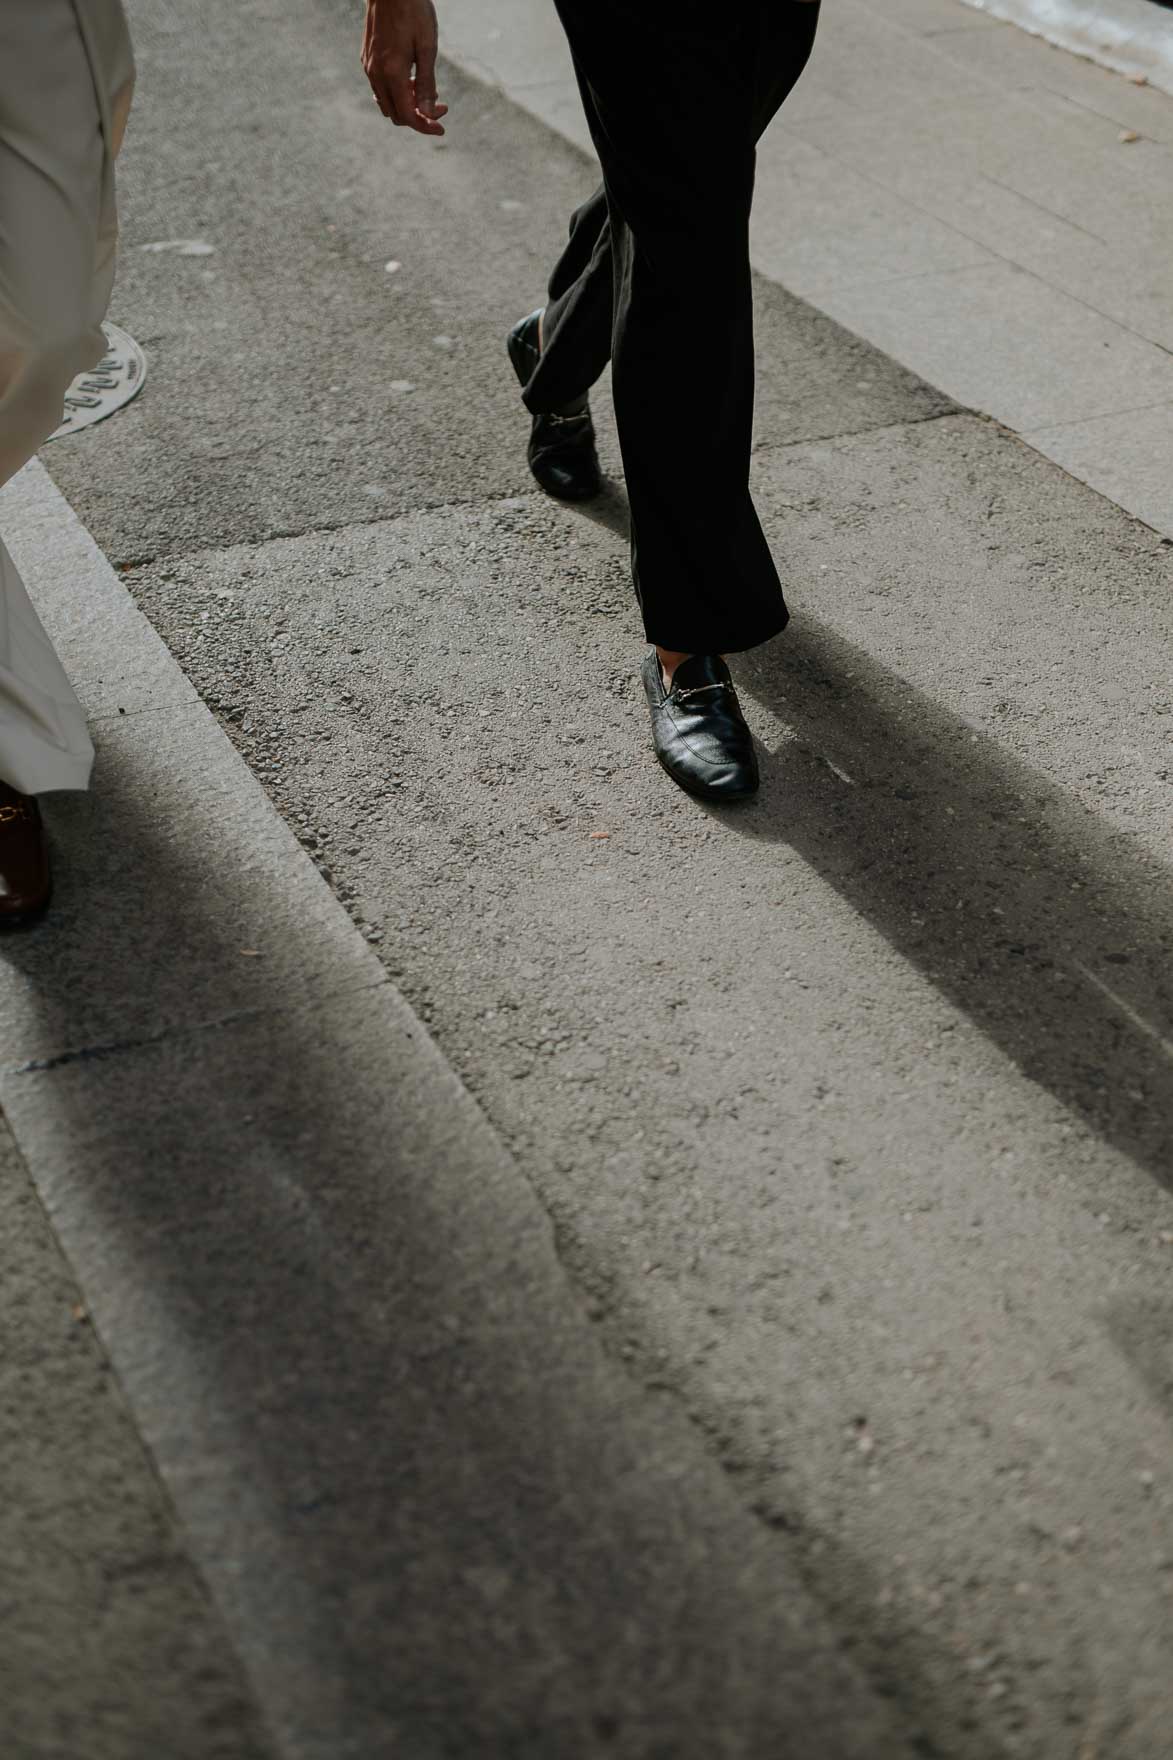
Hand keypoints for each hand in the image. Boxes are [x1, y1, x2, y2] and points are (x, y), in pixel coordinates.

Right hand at [362, 0, 447, 136]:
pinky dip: (397, 93)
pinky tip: (412, 80)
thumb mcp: (427, 47)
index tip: (442, 129)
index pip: (408, 116)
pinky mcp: (367, 59)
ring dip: (407, 105)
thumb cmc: (413, 12)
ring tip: (427, 90)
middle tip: (440, 106)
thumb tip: (427, 114)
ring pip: (387, 104)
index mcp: (391, 73)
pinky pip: (380, 89)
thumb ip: (426, 83)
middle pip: (396, 115)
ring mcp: (369, 67)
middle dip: (419, 117)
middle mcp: (376, 74)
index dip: (425, 126)